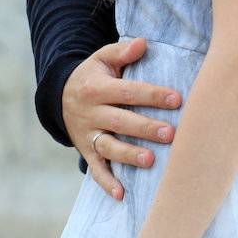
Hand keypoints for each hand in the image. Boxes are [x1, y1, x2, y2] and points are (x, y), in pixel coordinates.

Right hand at [62, 37, 182, 199]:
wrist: (60, 96)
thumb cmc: (93, 75)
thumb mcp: (102, 58)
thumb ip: (122, 52)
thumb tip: (143, 43)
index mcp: (97, 88)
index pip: (128, 91)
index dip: (152, 95)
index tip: (177, 99)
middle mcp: (90, 112)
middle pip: (120, 121)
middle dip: (145, 128)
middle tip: (170, 134)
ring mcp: (87, 134)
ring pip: (108, 147)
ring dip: (129, 155)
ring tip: (150, 160)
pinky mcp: (85, 150)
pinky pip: (95, 168)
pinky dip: (106, 182)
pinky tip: (121, 194)